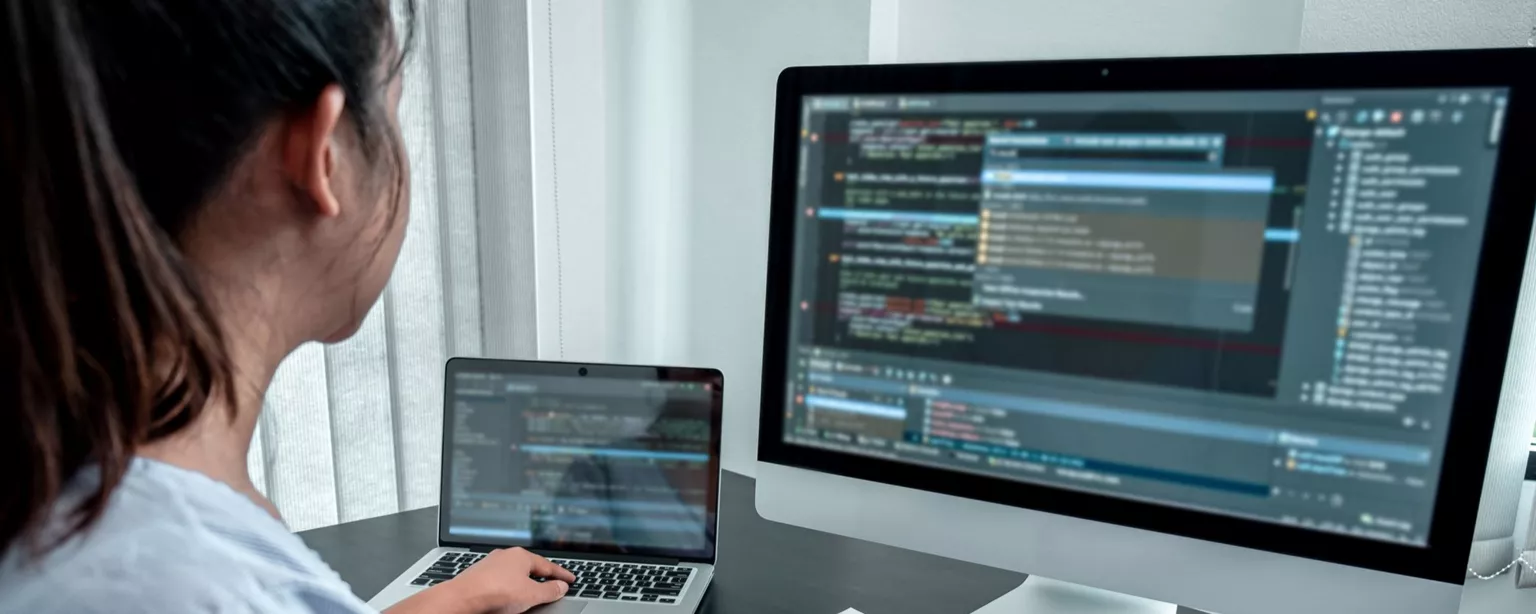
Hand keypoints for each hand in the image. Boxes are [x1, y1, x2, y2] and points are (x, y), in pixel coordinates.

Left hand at [386, 548, 574, 613]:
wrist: (462, 599)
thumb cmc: (495, 593)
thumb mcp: (532, 595)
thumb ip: (549, 591)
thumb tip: (560, 587)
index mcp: (521, 555)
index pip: (548, 565)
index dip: (561, 574)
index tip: (570, 580)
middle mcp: (505, 556)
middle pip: (529, 567)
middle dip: (541, 576)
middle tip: (552, 584)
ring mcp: (490, 564)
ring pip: (513, 573)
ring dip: (523, 583)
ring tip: (530, 594)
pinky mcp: (478, 576)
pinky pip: (500, 580)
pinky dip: (508, 588)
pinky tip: (508, 596)